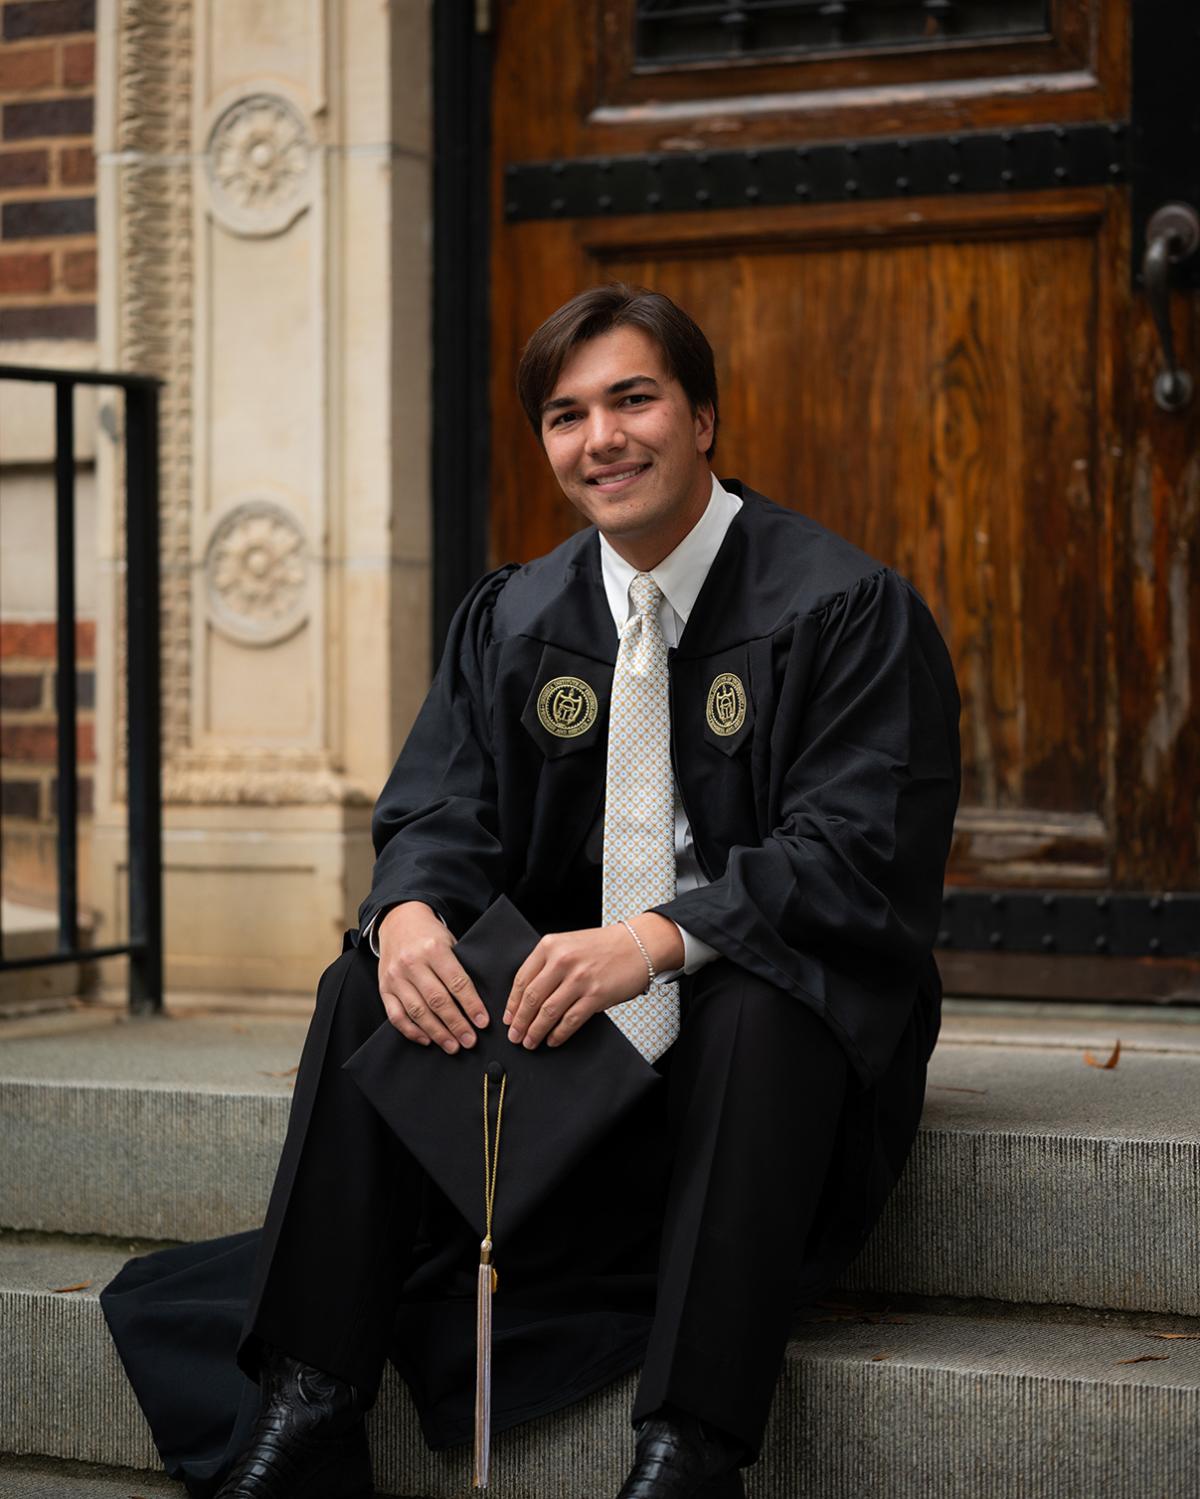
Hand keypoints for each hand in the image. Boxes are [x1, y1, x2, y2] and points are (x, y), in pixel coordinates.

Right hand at [376, 901, 488, 1052]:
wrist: (398, 921)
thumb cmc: (429, 935)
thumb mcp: (449, 941)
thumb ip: (460, 967)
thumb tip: (479, 1002)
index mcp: (434, 949)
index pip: (456, 982)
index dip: (471, 1005)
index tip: (483, 1022)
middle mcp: (412, 963)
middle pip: (437, 1000)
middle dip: (456, 1024)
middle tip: (470, 1041)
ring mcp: (395, 976)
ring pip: (417, 1011)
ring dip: (437, 1032)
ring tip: (453, 1046)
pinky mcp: (384, 987)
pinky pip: (396, 1015)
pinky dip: (411, 1031)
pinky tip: (427, 1040)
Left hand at [504, 914, 684, 1049]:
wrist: (638, 945)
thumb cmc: (604, 946)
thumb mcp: (568, 944)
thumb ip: (547, 963)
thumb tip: (527, 996)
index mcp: (550, 946)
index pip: (522, 980)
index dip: (512, 1004)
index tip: (508, 1019)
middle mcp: (562, 961)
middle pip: (532, 999)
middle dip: (520, 1022)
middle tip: (514, 1036)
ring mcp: (579, 979)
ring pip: (548, 1012)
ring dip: (535, 1031)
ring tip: (530, 1042)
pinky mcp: (595, 996)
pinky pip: (570, 1020)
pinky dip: (558, 1034)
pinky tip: (552, 1040)